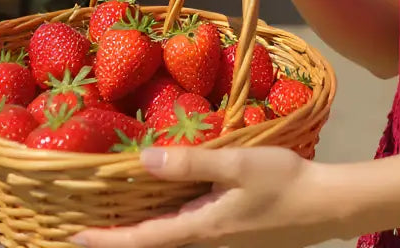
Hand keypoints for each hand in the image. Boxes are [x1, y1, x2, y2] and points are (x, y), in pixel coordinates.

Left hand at [70, 146, 343, 247]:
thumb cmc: (284, 182)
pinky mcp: (233, 238)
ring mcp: (220, 244)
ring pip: (170, 242)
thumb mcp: (239, 165)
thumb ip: (193, 162)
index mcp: (200, 229)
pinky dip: (167, 227)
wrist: (326, 205)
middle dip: (119, 240)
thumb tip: (144, 160)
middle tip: (87, 226)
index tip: (73, 237)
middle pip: (152, 246)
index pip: (142, 240)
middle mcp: (205, 244)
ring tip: (118, 218)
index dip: (105, 241)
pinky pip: (189, 236)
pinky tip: (168, 209)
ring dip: (143, 233)